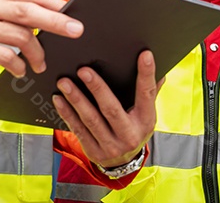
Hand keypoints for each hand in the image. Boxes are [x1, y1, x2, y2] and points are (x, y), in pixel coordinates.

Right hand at [0, 0, 83, 77]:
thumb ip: (9, 10)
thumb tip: (44, 16)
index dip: (54, 2)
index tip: (73, 12)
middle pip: (29, 11)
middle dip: (56, 21)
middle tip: (75, 30)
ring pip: (18, 34)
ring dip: (36, 52)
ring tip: (40, 63)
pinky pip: (2, 55)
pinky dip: (17, 64)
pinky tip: (20, 70)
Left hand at [52, 50, 162, 168]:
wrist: (124, 164)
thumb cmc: (134, 128)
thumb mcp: (146, 114)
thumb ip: (150, 92)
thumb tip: (161, 70)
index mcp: (145, 120)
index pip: (147, 94)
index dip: (146, 74)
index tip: (144, 55)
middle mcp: (129, 135)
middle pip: (111, 109)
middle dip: (97, 88)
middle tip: (83, 70)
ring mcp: (111, 146)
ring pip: (91, 120)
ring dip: (76, 99)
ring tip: (64, 82)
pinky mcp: (93, 151)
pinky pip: (78, 130)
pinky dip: (67, 113)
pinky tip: (58, 99)